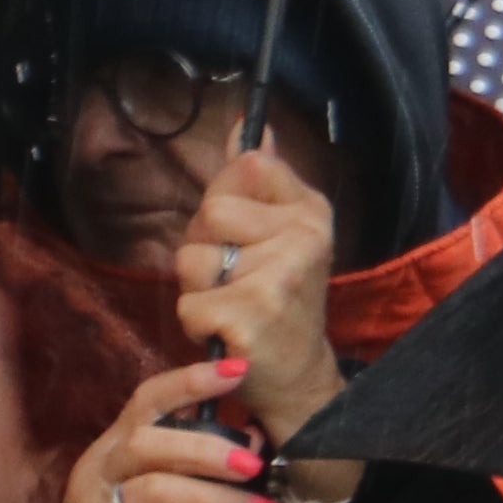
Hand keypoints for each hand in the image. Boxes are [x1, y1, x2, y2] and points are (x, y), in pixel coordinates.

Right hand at [0, 357, 273, 502]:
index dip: (189, 381)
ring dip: (219, 501)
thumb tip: (254, 440)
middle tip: (257, 464)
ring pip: (157, 492)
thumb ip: (195, 476)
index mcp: (112, 455)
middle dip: (209, 448)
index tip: (238, 370)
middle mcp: (98, 477)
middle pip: (150, 442)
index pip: (145, 401)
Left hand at [174, 148, 355, 500]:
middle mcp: (305, 238)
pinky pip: (189, 301)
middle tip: (238, 279)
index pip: (247, 166)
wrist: (298, 378)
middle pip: (211, 210)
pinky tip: (228, 333)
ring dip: (200, 288)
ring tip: (234, 307)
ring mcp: (279, 276)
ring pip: (193, 257)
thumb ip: (258, 179)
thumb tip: (249, 124)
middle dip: (208, 246)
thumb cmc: (278, 301)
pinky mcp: (250, 314)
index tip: (251, 236)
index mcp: (312, 212)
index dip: (231, 201)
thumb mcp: (278, 233)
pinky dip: (197, 321)